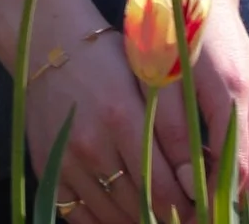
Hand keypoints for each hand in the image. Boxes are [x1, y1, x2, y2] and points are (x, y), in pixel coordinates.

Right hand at [27, 29, 187, 223]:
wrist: (49, 43)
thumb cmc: (107, 57)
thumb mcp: (145, 76)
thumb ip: (173, 124)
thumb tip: (198, 173)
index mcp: (121, 116)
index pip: (163, 185)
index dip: (186, 205)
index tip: (200, 206)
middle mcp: (91, 143)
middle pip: (140, 205)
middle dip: (167, 214)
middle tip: (184, 213)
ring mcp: (66, 159)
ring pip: (112, 215)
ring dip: (139, 220)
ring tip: (156, 213)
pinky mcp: (47, 168)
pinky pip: (78, 216)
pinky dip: (104, 222)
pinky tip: (122, 214)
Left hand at [154, 0, 248, 212]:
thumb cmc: (171, 25)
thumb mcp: (161, 77)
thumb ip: (174, 133)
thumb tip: (187, 188)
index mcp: (234, 98)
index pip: (237, 177)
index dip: (214, 205)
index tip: (188, 219)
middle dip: (224, 200)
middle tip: (188, 212)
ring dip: (230, 181)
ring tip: (192, 191)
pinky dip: (235, 159)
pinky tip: (202, 160)